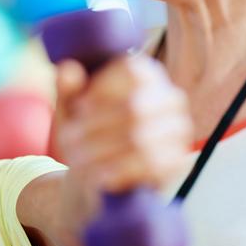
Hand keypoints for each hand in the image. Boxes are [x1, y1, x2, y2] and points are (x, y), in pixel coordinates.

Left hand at [54, 56, 192, 191]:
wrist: (98, 175)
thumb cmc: (85, 134)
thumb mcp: (70, 112)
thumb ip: (67, 90)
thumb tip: (66, 68)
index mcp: (147, 77)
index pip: (132, 70)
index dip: (101, 89)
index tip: (78, 109)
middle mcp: (171, 99)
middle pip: (133, 108)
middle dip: (94, 128)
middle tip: (68, 142)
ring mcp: (178, 131)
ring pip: (140, 139)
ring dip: (101, 152)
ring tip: (77, 161)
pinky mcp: (178, 162)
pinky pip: (151, 165)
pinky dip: (120, 172)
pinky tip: (100, 177)